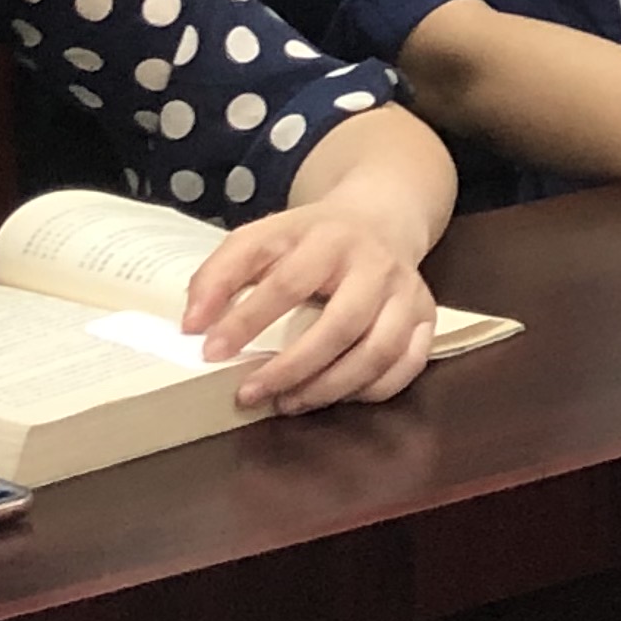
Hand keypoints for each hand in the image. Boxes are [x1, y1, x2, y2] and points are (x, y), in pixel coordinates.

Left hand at [184, 197, 444, 412]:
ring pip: (379, 352)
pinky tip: (333, 395)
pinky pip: (408, 365)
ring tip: (287, 402)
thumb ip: (221, 273)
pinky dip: (370, 390)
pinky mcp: (428, 316)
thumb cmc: (311, 238)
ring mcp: (409, 292)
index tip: (209, 351)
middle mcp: (377, 265)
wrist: (382, 217)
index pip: (289, 282)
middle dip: (292, 367)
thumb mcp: (263, 238)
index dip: (248, 320)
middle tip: (249, 393)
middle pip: (342, 325)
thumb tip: (192, 325)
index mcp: (331, 238)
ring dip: (328, 387)